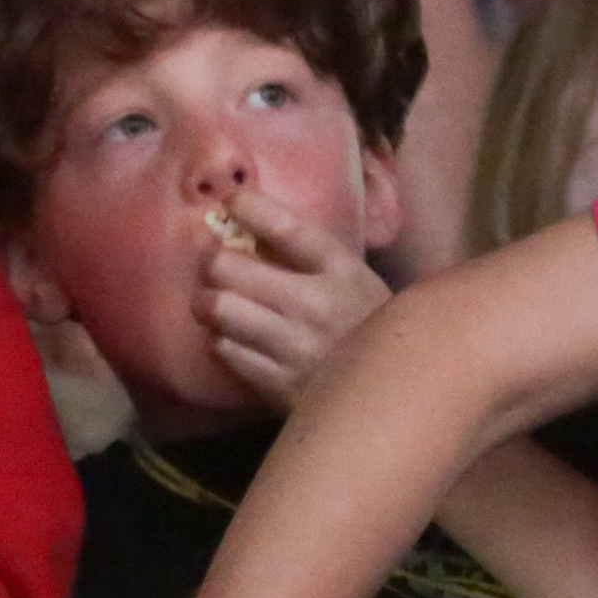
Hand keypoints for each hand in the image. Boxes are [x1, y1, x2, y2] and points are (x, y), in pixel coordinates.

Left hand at [197, 184, 391, 407]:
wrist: (390, 393)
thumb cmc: (366, 325)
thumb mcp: (352, 278)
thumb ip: (309, 253)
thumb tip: (247, 226)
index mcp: (341, 270)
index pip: (287, 228)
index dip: (250, 208)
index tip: (233, 204)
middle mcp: (315, 305)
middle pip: (228, 267)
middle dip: (213, 262)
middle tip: (217, 268)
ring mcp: (294, 347)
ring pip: (218, 309)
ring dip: (208, 303)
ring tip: (215, 304)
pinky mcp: (277, 384)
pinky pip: (224, 349)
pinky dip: (221, 340)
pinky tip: (234, 338)